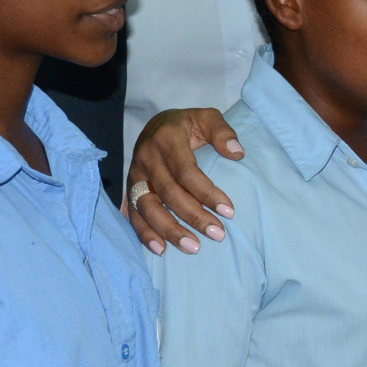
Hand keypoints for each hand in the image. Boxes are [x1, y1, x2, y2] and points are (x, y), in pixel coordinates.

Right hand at [126, 107, 243, 253]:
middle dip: (194, 216)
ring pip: (148, 207)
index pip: (186, 172)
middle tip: (218, 234)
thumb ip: (222, 131)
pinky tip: (161, 250)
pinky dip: (144, 234)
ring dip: (169, 230)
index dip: (207, 193)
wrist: (155, 126)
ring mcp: (135, 175)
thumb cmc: (187, 125)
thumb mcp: (206, 117)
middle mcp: (146, 158)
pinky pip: (133, 214)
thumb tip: (237, 153)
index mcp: (166, 139)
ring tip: (193, 248)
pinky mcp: (129, 189)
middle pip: (169, 193)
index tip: (229, 211)